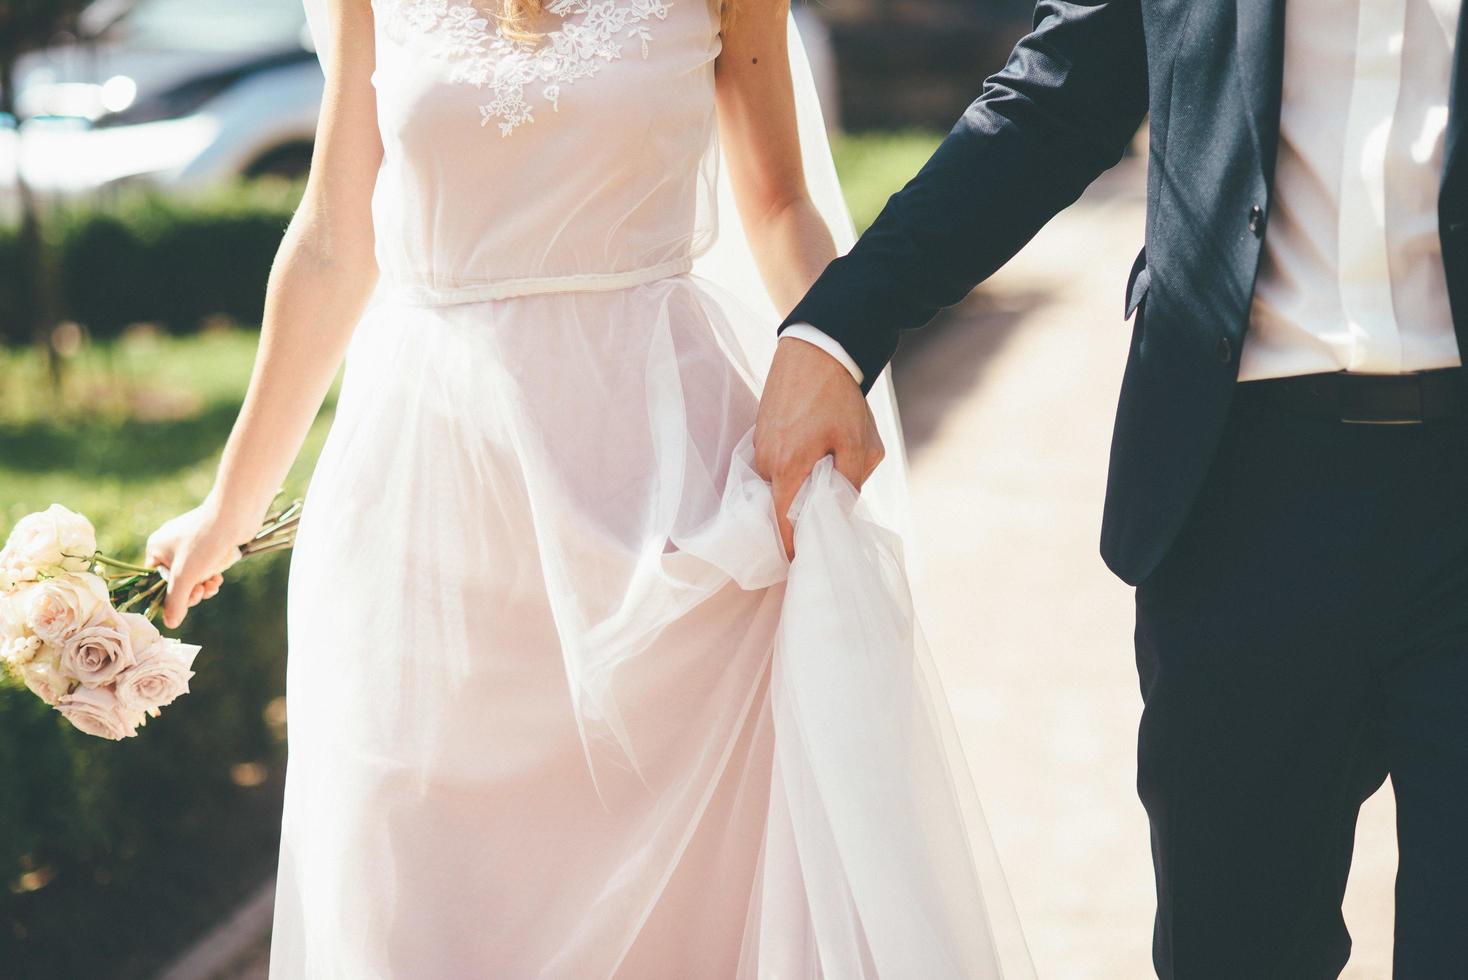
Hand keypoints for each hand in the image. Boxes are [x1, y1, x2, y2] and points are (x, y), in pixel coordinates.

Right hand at [145, 498, 250, 628]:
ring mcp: (191, 544)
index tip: (184, 600)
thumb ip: (176, 602)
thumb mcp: (185, 576)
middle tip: (202, 592)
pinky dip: (211, 576)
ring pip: (193, 576)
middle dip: (190, 591)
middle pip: (176, 581)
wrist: (236, 515)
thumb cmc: (204, 542)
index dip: (171, 595)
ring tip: (212, 585)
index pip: (155, 581)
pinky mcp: (209, 544)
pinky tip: (219, 578)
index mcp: (156, 548)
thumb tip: (170, 624)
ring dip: (203, 586)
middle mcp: (170, 545)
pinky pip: (205, 567)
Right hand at [755, 336, 884, 558]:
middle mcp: (764, 462)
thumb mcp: (859, 444)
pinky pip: (775, 462)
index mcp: (786, 469)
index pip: (782, 523)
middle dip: (802, 510)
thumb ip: (851, 482)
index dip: (793, 545)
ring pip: (778, 482)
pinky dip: (792, 466)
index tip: (803, 559)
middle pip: (780, 503)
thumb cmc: (838, 397)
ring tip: (826, 468)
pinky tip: (814, 449)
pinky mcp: (760, 432)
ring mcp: (758, 446)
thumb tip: (841, 509)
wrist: (815, 350)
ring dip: (799, 483)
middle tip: (829, 508)